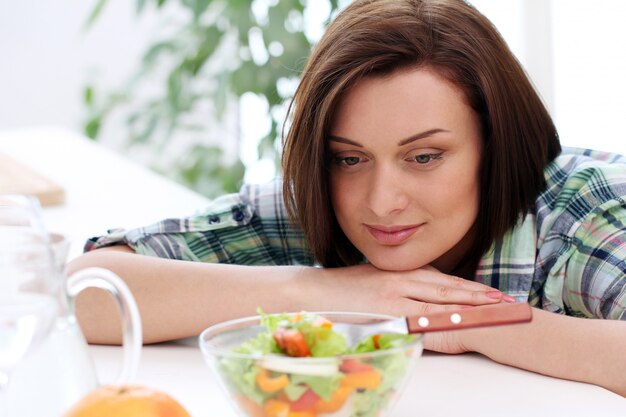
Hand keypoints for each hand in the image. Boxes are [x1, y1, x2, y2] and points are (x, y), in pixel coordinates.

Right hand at [298, 263, 512, 318]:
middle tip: (505, 301)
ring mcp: (394, 295)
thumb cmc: (343, 289)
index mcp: (400, 272)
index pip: (442, 279)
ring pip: (439, 301)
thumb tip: (425, 288)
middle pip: (447, 288)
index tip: (491, 293)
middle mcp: (401, 280)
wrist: (313, 292)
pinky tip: (458, 324)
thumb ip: (401, 282)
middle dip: (477, 295)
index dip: (468, 287)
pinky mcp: (385, 311)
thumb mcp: (375, 277)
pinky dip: (441, 320)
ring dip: (468, 306)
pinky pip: (419, 317)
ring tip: (492, 311)